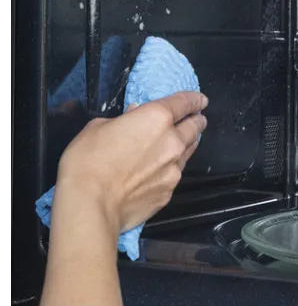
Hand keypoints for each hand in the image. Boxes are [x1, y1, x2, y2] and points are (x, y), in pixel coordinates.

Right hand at [56, 91, 207, 233]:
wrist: (91, 205)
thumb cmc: (88, 161)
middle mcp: (172, 141)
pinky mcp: (168, 192)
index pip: (184, 103)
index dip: (194, 100)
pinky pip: (175, 175)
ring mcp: (173, 169)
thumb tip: (134, 116)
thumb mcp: (99, 127)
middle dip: (197, 121)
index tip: (200, 100)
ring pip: (189, 151)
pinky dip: (171, 169)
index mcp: (157, 118)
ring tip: (185, 141)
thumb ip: (123, 119)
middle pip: (194, 127)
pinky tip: (161, 172)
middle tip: (197, 119)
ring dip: (188, 144)